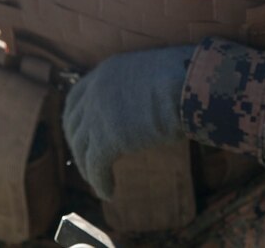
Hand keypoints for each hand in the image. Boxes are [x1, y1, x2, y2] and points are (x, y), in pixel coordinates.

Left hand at [62, 45, 194, 199]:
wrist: (191, 85)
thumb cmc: (188, 78)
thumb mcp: (155, 73)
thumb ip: (141, 87)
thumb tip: (151, 102)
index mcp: (107, 71)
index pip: (77, 96)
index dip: (75, 117)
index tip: (77, 131)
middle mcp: (95, 91)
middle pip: (73, 124)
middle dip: (77, 144)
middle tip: (86, 159)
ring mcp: (98, 115)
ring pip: (82, 148)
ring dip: (87, 167)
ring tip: (98, 180)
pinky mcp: (107, 140)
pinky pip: (96, 167)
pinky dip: (100, 182)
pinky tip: (108, 192)